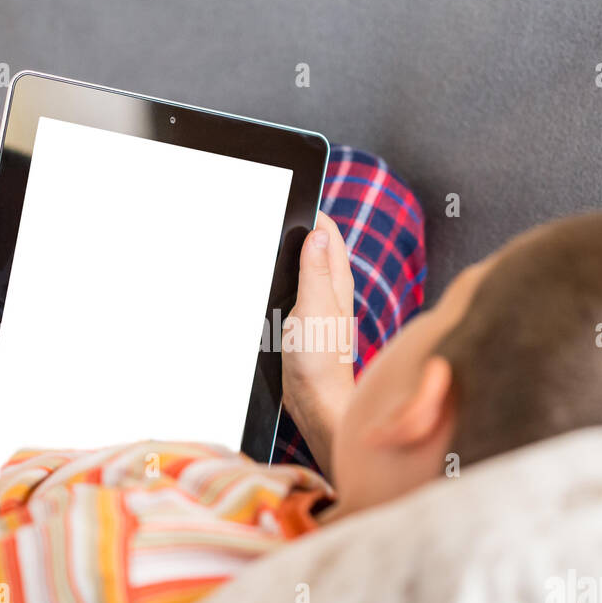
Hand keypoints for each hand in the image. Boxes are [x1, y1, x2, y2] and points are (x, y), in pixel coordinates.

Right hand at [282, 212, 355, 475]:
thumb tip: (319, 231)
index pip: (329, 234)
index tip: (293, 194)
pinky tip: (264, 288)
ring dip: (287, 257)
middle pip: (315, 249)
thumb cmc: (320, 364)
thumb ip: (316, 272)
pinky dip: (279, 285)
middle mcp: (330, 294)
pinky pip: (291, 296)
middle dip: (298, 229)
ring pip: (302, 272)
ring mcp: (317, 312)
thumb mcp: (314, 309)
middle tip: (273, 210)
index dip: (313, 212)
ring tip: (265, 238)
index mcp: (337, 283)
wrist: (317, 408)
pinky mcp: (303, 330)